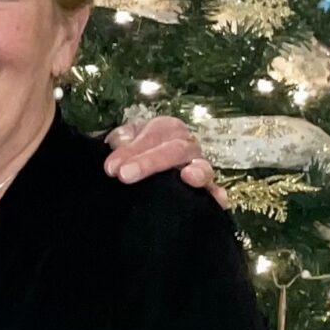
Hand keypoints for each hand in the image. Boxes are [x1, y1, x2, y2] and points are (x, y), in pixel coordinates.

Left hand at [106, 113, 221, 201]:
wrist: (141, 166)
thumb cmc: (134, 150)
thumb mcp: (125, 139)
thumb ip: (121, 139)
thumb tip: (119, 142)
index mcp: (168, 129)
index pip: (153, 135)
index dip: (132, 150)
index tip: (111, 168)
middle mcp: (187, 146)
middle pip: (175, 149)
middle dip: (150, 162)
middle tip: (125, 175)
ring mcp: (199, 168)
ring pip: (202, 167)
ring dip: (196, 172)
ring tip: (189, 177)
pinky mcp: (206, 190)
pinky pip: (216, 192)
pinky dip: (217, 195)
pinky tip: (217, 200)